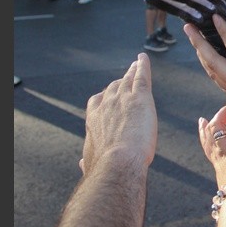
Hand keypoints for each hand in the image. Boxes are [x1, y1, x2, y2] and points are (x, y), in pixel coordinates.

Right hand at [80, 53, 155, 173]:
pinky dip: (142, 66)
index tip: (107, 94)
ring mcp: (122, 99)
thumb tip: (82, 165)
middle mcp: (105, 105)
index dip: (104, 97)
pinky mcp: (140, 97)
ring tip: (136, 65)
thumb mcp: (92, 163)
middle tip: (126, 75)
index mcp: (94, 121)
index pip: (98, 102)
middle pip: (113, 88)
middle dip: (119, 81)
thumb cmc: (106, 167)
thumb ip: (88, 162)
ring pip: (128, 80)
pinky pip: (141, 76)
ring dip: (132, 71)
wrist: (118, 163)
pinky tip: (143, 58)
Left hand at [182, 13, 225, 139]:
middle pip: (213, 63)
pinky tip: (208, 59)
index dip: (225, 33)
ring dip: (201, 54)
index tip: (216, 17)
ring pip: (212, 72)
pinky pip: (217, 79)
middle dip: (199, 44)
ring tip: (193, 38)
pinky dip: (209, 66)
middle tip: (188, 26)